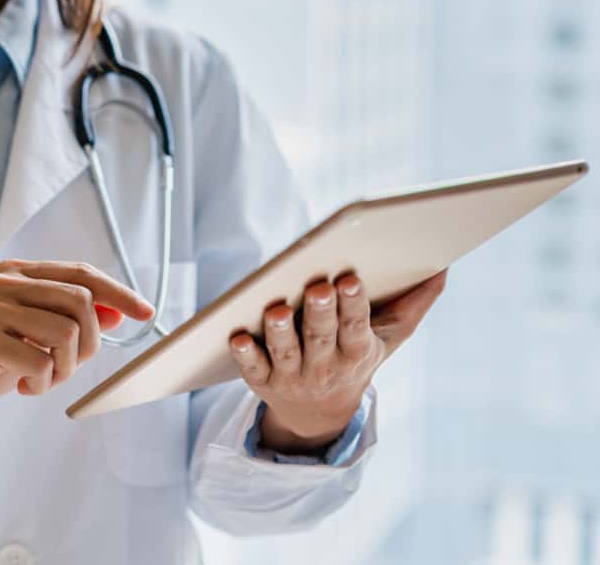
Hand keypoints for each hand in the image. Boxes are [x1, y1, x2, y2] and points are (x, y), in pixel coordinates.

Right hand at [0, 260, 154, 440]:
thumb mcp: (42, 335)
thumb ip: (76, 319)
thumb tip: (119, 312)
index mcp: (19, 273)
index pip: (82, 274)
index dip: (119, 293)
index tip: (146, 313)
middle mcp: (3, 283)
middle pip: (81, 302)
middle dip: (89, 342)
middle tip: (69, 365)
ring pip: (66, 333)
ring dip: (65, 367)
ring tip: (44, 377)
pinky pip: (40, 362)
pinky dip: (42, 383)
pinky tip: (24, 386)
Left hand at [228, 270, 447, 453]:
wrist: (319, 413)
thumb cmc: (356, 356)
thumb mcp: (390, 337)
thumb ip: (414, 303)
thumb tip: (444, 266)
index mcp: (356, 351)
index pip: (356, 327)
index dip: (353, 305)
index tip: (350, 280)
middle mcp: (325, 366)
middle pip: (320, 337)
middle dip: (320, 312)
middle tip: (318, 287)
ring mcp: (292, 376)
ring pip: (285, 352)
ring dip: (280, 332)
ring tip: (276, 310)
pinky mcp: (263, 382)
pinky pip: (252, 369)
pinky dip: (244, 355)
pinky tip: (236, 337)